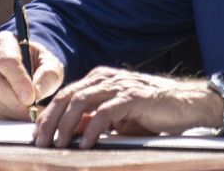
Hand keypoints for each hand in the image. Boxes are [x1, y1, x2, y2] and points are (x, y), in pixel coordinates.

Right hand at [0, 32, 64, 120]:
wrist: (27, 69)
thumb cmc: (38, 63)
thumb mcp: (50, 64)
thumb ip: (47, 76)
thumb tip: (36, 94)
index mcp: (3, 41)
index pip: (7, 62)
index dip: (19, 82)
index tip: (31, 98)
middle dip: (17, 102)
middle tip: (35, 112)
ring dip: (13, 111)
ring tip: (31, 114)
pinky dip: (6, 114)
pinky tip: (20, 113)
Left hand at [32, 67, 216, 148]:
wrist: (186, 105)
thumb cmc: (151, 113)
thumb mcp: (116, 119)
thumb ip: (94, 120)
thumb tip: (68, 132)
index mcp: (99, 80)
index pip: (66, 95)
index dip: (49, 114)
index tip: (37, 134)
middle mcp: (106, 78)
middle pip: (69, 97)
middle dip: (51, 120)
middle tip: (41, 142)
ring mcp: (119, 85)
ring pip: (82, 102)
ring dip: (66, 125)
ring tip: (59, 144)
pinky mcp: (133, 97)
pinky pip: (105, 112)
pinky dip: (92, 130)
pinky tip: (86, 144)